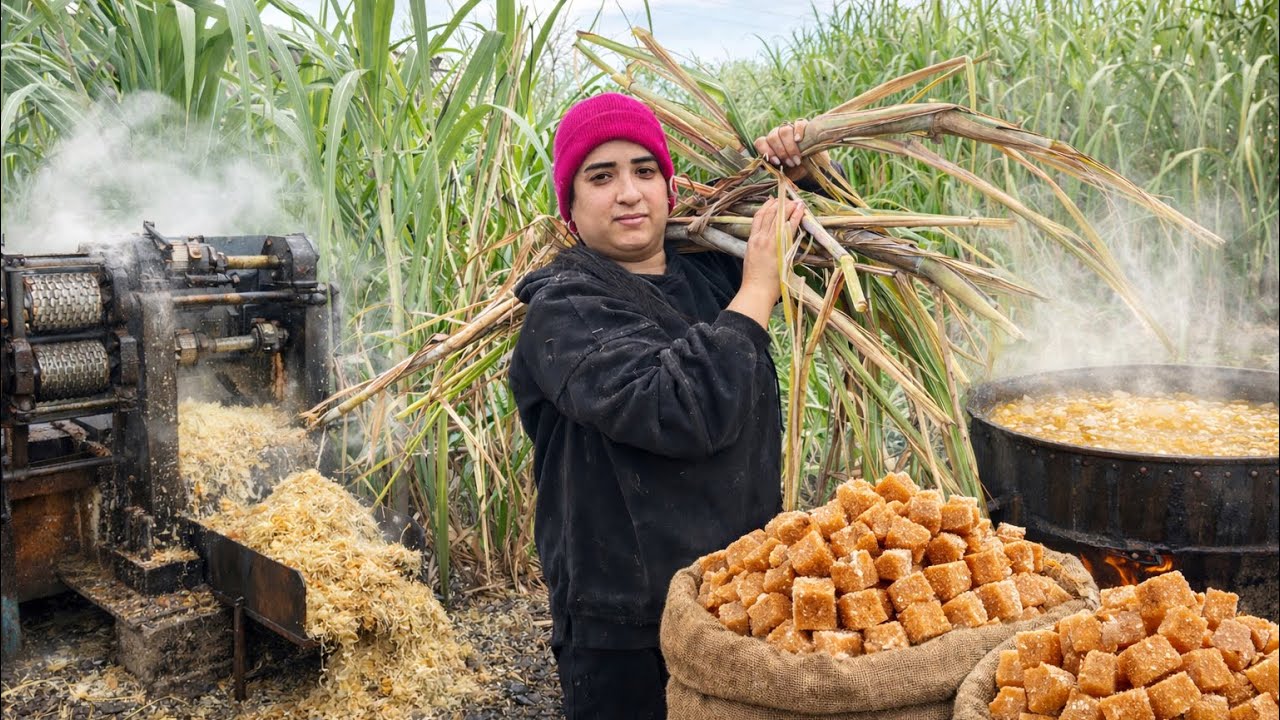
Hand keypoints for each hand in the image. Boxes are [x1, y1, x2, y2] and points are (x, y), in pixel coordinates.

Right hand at [729, 197, 805, 327]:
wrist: (756, 290)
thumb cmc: (754, 280)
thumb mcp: (751, 260)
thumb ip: (758, 249)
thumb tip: (766, 245)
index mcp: (752, 240)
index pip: (758, 217)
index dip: (766, 206)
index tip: (773, 200)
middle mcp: (760, 238)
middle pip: (769, 213)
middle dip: (780, 203)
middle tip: (788, 198)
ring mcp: (770, 241)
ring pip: (779, 217)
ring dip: (789, 206)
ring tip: (796, 201)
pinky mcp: (781, 246)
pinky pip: (789, 226)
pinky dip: (795, 216)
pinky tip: (800, 209)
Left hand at [755, 119, 829, 182]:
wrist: (811, 165)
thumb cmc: (794, 169)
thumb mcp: (783, 173)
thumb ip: (774, 170)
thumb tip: (765, 170)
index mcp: (768, 145)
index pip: (760, 142)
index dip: (766, 151)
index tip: (777, 162)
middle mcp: (776, 134)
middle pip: (772, 137)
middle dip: (782, 152)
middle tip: (791, 163)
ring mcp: (789, 128)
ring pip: (784, 130)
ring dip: (790, 147)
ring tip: (797, 159)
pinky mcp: (802, 124)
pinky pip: (798, 123)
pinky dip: (798, 131)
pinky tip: (799, 140)